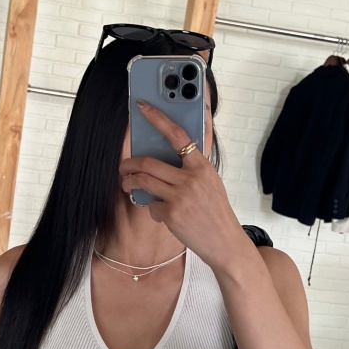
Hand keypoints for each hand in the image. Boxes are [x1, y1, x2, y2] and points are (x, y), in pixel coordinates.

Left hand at [120, 100, 244, 270]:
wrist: (225, 242)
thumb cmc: (215, 210)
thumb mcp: (211, 182)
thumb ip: (193, 166)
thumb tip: (170, 150)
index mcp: (202, 166)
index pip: (177, 135)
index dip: (158, 118)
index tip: (142, 106)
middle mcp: (191, 178)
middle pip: (148, 163)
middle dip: (129, 164)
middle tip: (124, 167)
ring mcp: (180, 196)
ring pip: (143, 182)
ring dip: (129, 182)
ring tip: (128, 184)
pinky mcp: (171, 214)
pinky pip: (151, 206)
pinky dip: (152, 209)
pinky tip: (162, 214)